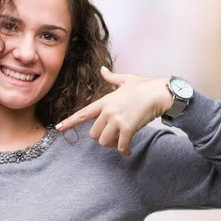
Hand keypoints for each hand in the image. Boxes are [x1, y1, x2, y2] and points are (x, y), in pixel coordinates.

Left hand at [55, 67, 173, 155]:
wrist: (161, 92)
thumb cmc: (146, 85)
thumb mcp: (126, 79)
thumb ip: (111, 77)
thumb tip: (102, 69)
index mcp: (105, 101)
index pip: (83, 113)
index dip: (69, 122)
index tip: (58, 127)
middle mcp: (108, 111)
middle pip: (93, 133)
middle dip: (101, 138)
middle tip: (112, 137)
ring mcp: (117, 120)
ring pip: (104, 141)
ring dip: (112, 145)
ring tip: (121, 143)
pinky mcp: (129, 128)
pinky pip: (121, 145)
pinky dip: (124, 151)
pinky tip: (128, 151)